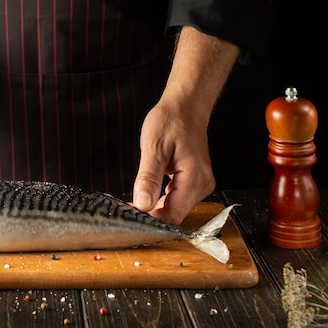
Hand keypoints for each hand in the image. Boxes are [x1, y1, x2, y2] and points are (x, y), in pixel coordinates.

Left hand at [132, 96, 214, 224]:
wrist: (186, 106)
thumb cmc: (171, 120)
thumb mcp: (154, 147)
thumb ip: (148, 178)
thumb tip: (143, 204)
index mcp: (195, 177)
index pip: (174, 215)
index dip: (152, 221)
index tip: (130, 220)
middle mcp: (202, 184)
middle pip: (175, 214)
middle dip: (151, 216)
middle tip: (125, 212)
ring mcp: (200, 184)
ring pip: (175, 208)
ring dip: (154, 209)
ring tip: (131, 205)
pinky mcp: (194, 181)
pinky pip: (177, 199)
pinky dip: (160, 201)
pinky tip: (145, 196)